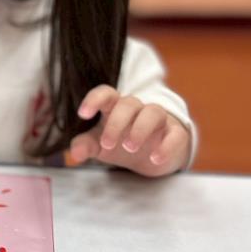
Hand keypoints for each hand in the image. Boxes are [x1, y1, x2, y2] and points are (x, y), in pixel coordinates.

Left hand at [69, 85, 190, 176]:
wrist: (154, 155)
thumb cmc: (122, 143)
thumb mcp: (100, 145)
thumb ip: (86, 145)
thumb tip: (75, 153)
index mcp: (115, 107)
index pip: (106, 93)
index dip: (94, 99)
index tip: (83, 113)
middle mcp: (137, 109)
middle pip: (129, 103)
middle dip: (117, 123)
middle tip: (108, 144)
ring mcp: (158, 119)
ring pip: (153, 112)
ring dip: (140, 129)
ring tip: (130, 148)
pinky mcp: (175, 133)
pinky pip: (175, 134)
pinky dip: (166, 146)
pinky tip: (155, 158)